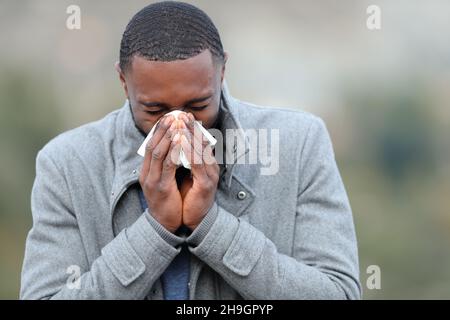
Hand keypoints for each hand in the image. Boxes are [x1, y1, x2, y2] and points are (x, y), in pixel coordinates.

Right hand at [139, 115, 183, 232]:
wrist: (165, 225)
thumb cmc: (169, 202)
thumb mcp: (166, 181)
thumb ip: (168, 166)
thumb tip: (178, 149)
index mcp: (147, 171)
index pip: (150, 145)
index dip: (159, 130)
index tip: (168, 117)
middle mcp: (146, 174)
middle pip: (152, 145)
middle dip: (163, 129)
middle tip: (172, 115)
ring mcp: (152, 180)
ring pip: (157, 152)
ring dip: (167, 136)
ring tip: (176, 123)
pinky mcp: (161, 187)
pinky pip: (167, 165)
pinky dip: (173, 151)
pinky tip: (180, 141)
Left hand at [178, 113, 219, 230]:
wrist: (195, 220)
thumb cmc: (189, 198)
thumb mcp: (186, 176)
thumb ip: (185, 162)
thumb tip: (175, 146)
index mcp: (205, 164)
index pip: (200, 142)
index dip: (192, 127)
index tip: (182, 115)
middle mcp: (210, 167)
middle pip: (203, 142)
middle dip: (192, 127)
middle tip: (182, 113)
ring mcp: (210, 174)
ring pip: (201, 150)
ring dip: (191, 135)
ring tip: (181, 123)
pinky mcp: (206, 184)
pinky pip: (198, 164)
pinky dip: (190, 150)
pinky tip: (183, 141)